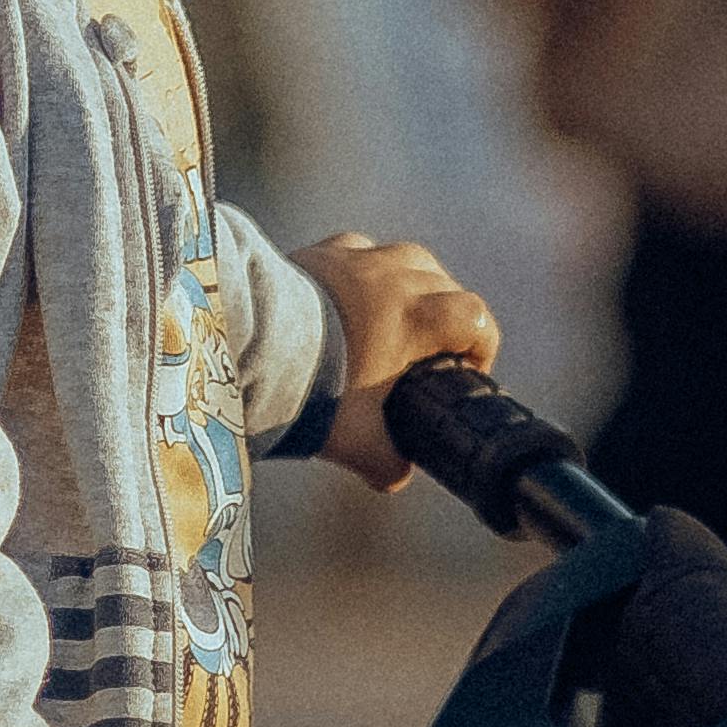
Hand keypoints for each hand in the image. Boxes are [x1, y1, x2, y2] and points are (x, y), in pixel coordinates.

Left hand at [296, 231, 500, 489]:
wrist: (244, 346)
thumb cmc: (306, 393)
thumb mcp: (355, 440)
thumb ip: (385, 462)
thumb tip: (396, 476)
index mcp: (416, 319)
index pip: (477, 319)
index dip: (482, 347)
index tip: (465, 372)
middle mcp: (395, 279)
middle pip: (448, 286)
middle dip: (451, 317)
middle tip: (433, 352)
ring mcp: (358, 259)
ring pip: (410, 258)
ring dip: (417, 284)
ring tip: (403, 315)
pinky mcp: (322, 251)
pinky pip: (361, 250)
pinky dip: (369, 268)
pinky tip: (357, 289)